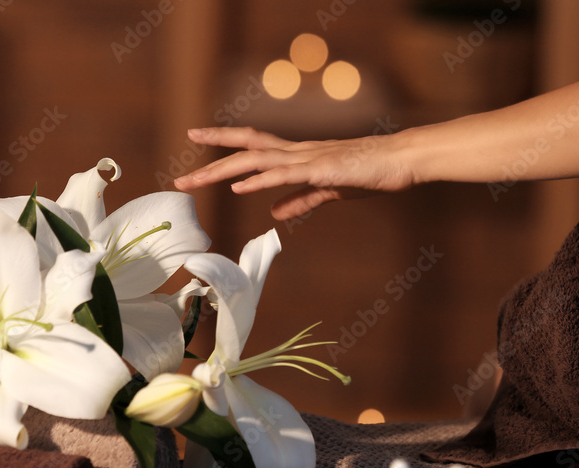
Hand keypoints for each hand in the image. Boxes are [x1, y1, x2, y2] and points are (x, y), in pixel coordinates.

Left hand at [174, 127, 414, 220]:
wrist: (399, 160)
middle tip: (179, 179)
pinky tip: (241, 187)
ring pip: (256, 161)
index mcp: (297, 156)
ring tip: (194, 180)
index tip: (196, 143)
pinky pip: (286, 175)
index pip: (252, 146)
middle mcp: (296, 152)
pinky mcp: (322, 169)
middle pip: (244, 151)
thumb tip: (275, 213)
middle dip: (209, 162)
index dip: (224, 144)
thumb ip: (300, 200)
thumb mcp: (328, 190)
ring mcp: (307, 158)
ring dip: (222, 171)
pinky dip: (261, 181)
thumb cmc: (369, 172)